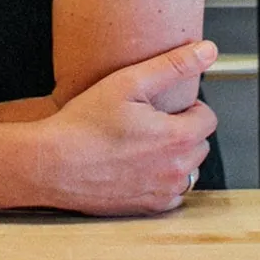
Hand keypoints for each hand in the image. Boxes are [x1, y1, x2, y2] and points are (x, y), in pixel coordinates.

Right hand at [35, 41, 218, 215]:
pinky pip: (171, 193)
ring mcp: (163, 191)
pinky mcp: (148, 207)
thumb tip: (206, 51)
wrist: (51, 164)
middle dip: (181, 131)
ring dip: (174, 157)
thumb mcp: (127, 82)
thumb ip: (172, 65)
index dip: (187, 107)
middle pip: (199, 144)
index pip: (208, 118)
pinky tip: (135, 167)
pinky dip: (160, 181)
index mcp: (177, 137)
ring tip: (140, 145)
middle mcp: (176, 169)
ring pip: (187, 169)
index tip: (163, 106)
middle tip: (147, 122)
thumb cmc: (83, 126)